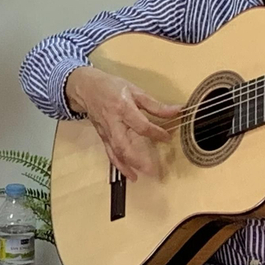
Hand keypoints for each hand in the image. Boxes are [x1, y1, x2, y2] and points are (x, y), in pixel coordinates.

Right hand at [64, 65, 178, 181]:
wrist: (87, 88)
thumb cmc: (111, 87)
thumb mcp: (135, 91)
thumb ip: (155, 105)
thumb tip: (176, 111)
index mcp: (123, 108)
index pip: (141, 125)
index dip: (155, 133)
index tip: (167, 137)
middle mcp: (113, 122)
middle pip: (123, 144)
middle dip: (137, 159)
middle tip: (152, 169)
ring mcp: (106, 132)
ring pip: (116, 152)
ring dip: (128, 167)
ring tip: (141, 177)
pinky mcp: (103, 138)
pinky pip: (111, 154)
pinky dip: (120, 166)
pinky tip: (130, 175)